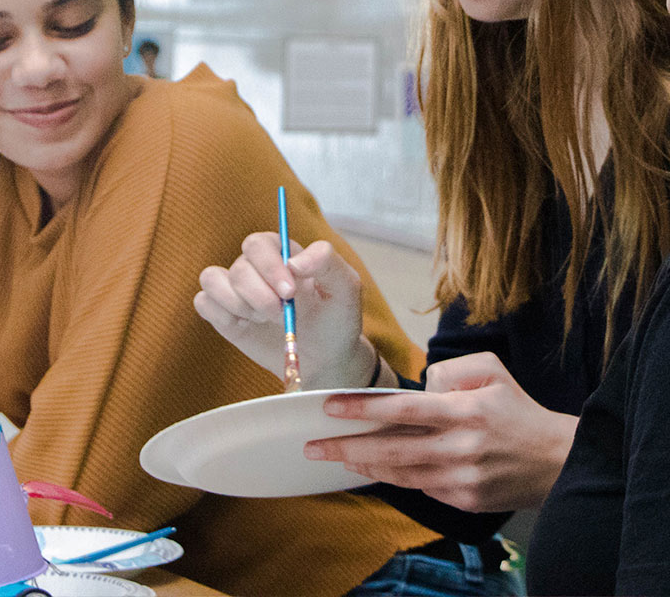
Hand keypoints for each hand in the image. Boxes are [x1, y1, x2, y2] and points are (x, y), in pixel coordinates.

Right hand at [194, 233, 378, 388]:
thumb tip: (293, 262)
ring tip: (265, 320)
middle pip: (238, 268)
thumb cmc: (336, 318)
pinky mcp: (224, 315)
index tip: (289, 292)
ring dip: (239, 304)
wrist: (326, 359)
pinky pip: (203, 302)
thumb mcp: (346, 287)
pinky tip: (246, 326)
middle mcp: (254, 268)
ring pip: (212, 279)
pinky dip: (221, 314)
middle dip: (259, 295)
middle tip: (281, 314)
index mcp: (280, 253)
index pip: (257, 244)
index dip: (268, 266)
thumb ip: (326, 261)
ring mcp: (236, 291)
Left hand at [307, 351, 578, 510]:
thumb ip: (449, 370)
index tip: (329, 408)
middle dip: (346, 447)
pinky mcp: (466, 500)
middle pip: (391, 449)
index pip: (401, 410)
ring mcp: (463, 478)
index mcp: (464, 411)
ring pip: (401, 473)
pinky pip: (421, 486)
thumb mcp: (489, 370)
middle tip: (313, 446)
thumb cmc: (516, 409)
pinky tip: (373, 467)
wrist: (559, 460)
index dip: (361, 409)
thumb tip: (419, 387)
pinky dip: (395, 476)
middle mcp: (461, 447)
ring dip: (364, 465)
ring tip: (335, 457)